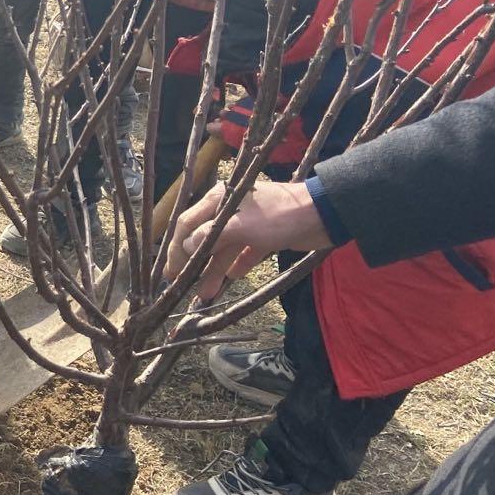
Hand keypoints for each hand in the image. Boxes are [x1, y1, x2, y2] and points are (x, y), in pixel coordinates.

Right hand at [168, 179, 333, 299]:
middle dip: (192, 263)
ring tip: (205, 294)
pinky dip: (237, 265)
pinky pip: (244, 253)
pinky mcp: (264, 237)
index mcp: (220, 200)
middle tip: (179, 285)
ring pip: (223, 250)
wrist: (324, 215)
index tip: (169, 271)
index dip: (175, 248)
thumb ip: (212, 236)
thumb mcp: (242, 226)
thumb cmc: (279, 216)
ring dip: (213, 271)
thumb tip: (185, 247)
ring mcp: (248, 225)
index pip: (187, 225)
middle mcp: (229, 211)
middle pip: (203, 239)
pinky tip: (232, 278)